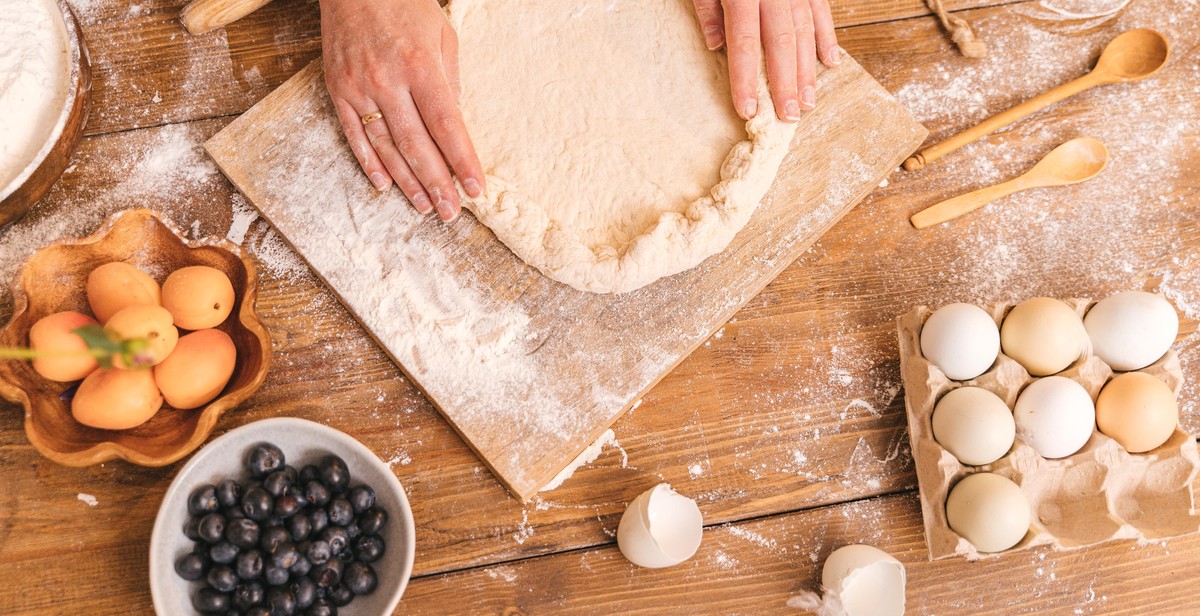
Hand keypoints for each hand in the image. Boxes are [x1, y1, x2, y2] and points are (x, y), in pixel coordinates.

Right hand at [320, 0, 483, 221]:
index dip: (461, 161)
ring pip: (385, 146)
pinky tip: (385, 185)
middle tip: (451, 212)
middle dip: (437, 183)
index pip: (446, 125)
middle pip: (416, 144)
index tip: (475, 189)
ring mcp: (358, 87)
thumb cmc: (404, 4)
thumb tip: (455, 126)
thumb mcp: (442, 34)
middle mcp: (387, 80)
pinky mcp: (337, 90)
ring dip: (406, 181)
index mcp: (420, 65)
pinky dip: (370, 163)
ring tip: (424, 207)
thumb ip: (451, 80)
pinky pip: (354, 135)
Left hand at [692, 0, 840, 121]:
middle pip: (780, 44)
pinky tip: (829, 62)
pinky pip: (820, 11)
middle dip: (785, 84)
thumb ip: (707, 7)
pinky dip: (826, 37)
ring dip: (807, 71)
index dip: (745, 80)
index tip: (748, 109)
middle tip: (789, 118)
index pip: (743, 44)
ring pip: (804, 32)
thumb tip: (715, 45)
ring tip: (808, 103)